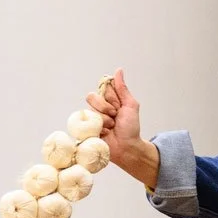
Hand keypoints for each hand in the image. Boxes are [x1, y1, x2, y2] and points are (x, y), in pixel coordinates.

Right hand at [87, 69, 159, 186]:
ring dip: (105, 121)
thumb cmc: (131, 128)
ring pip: (91, 111)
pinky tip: (105, 134)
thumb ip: (122, 89)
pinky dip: (99, 129)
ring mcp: (91, 118)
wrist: (127, 147)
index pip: (102, 89)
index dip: (111, 98)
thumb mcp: (130, 106)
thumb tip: (118, 70)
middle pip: (92, 97)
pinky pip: (87, 123)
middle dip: (106, 108)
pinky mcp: (86, 128)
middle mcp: (98, 107)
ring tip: (111, 128)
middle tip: (115, 118)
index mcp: (108, 100)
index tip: (119, 106)